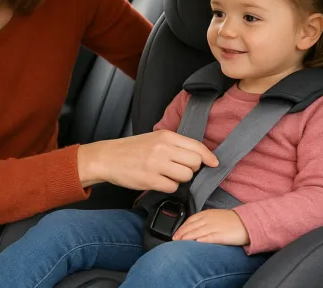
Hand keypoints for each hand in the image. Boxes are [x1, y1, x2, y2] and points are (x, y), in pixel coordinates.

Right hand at [77, 130, 218, 192]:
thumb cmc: (132, 149)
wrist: (108, 157)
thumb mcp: (155, 139)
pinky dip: (169, 187)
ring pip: (186, 176)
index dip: (209, 157)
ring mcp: (156, 164)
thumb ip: (175, 145)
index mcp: (166, 136)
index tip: (214, 163)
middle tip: (180, 169)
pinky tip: (158, 182)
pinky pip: (172, 187)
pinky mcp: (150, 180)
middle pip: (195, 163)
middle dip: (192, 169)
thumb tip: (198, 156)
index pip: (197, 146)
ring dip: (180, 179)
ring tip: (167, 175)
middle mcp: (163, 149)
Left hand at [172, 209, 249, 245]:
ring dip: (186, 238)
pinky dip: (199, 241)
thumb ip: (205, 220)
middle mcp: (209, 220)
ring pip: (195, 233)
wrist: (248, 222)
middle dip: (181, 234)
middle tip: (174, 240)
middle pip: (190, 227)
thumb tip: (195, 227)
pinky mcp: (220, 236)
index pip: (190, 220)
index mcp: (207, 214)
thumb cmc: (233, 221)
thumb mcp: (216, 216)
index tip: (176, 234)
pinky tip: (193, 244)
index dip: (181, 228)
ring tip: (180, 243)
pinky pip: (207, 238)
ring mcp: (214, 227)